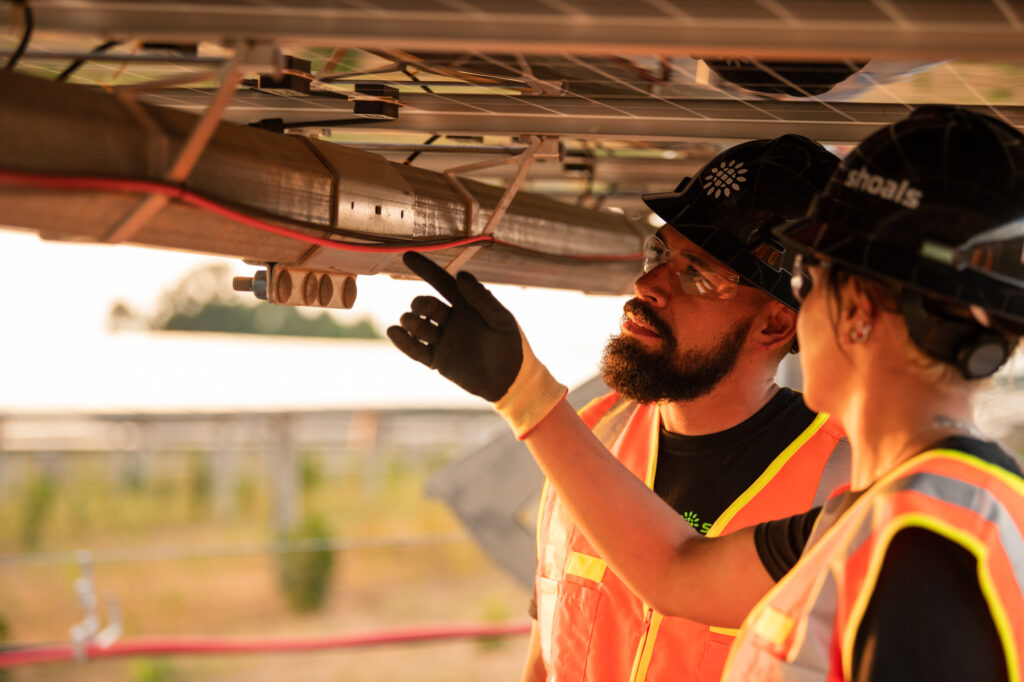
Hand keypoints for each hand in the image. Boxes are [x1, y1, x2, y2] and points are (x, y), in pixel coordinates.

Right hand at [387, 251, 523, 401]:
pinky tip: (394, 332)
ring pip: (418, 326)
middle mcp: (452, 320)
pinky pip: (416, 350)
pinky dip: (403, 341)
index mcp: (467, 305)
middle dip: (420, 304)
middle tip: (422, 309)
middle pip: (426, 305)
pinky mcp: (438, 361)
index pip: (442, 282)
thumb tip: (461, 275)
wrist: (511, 381)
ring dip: (411, 322)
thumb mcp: (501, 319)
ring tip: (413, 323)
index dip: (426, 269)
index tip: (408, 256)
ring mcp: (444, 340)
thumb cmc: (511, 345)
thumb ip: (482, 298)